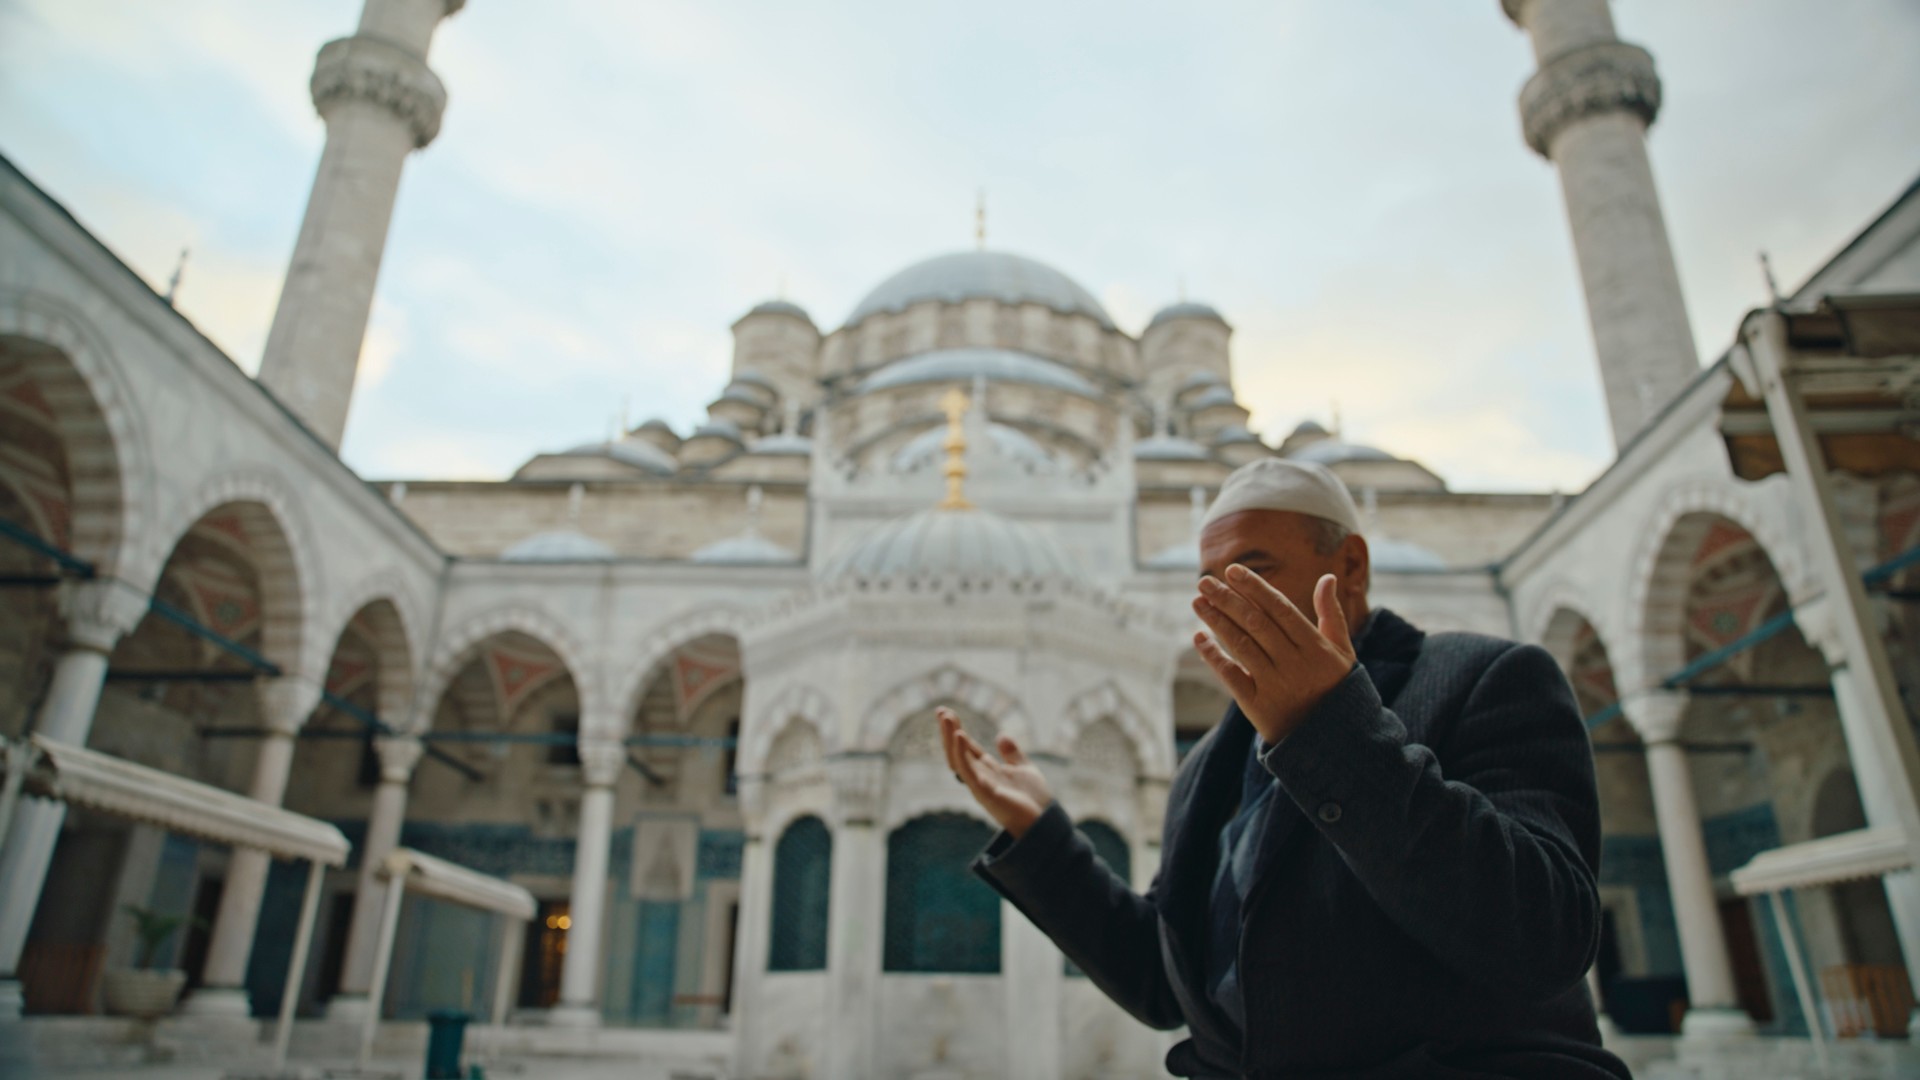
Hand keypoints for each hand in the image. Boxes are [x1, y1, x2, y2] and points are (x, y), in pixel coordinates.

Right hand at [938, 707, 1051, 838]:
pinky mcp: (985, 793)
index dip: (957, 731)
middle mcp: (979, 778)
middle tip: (940, 711)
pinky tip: (959, 735)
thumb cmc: (1034, 800)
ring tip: (946, 717)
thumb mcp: (1024, 769)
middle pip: (958, 752)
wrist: (1044, 822)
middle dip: (948, 732)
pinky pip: (968, 771)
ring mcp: (979, 785)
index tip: (947, 712)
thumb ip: (1012, 754)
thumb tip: (1001, 735)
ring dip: (950, 738)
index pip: (967, 748)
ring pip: (958, 759)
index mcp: (987, 771)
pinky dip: (961, 754)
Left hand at [1191, 567, 1357, 744]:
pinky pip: (1231, 676)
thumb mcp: (1342, 651)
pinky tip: (1199, 638)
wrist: (1334, 740)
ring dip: (1216, 622)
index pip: (1280, 608)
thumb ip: (1331, 614)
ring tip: (1198, 602)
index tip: (1232, 570)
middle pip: (1256, 623)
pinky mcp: (1258, 706)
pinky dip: (1213, 657)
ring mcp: (1276, 685)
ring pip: (1241, 646)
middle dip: (1228, 599)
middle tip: (1204, 581)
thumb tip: (1327, 577)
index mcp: (1315, 647)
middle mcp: (1294, 663)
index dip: (1255, 588)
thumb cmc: (1336, 687)